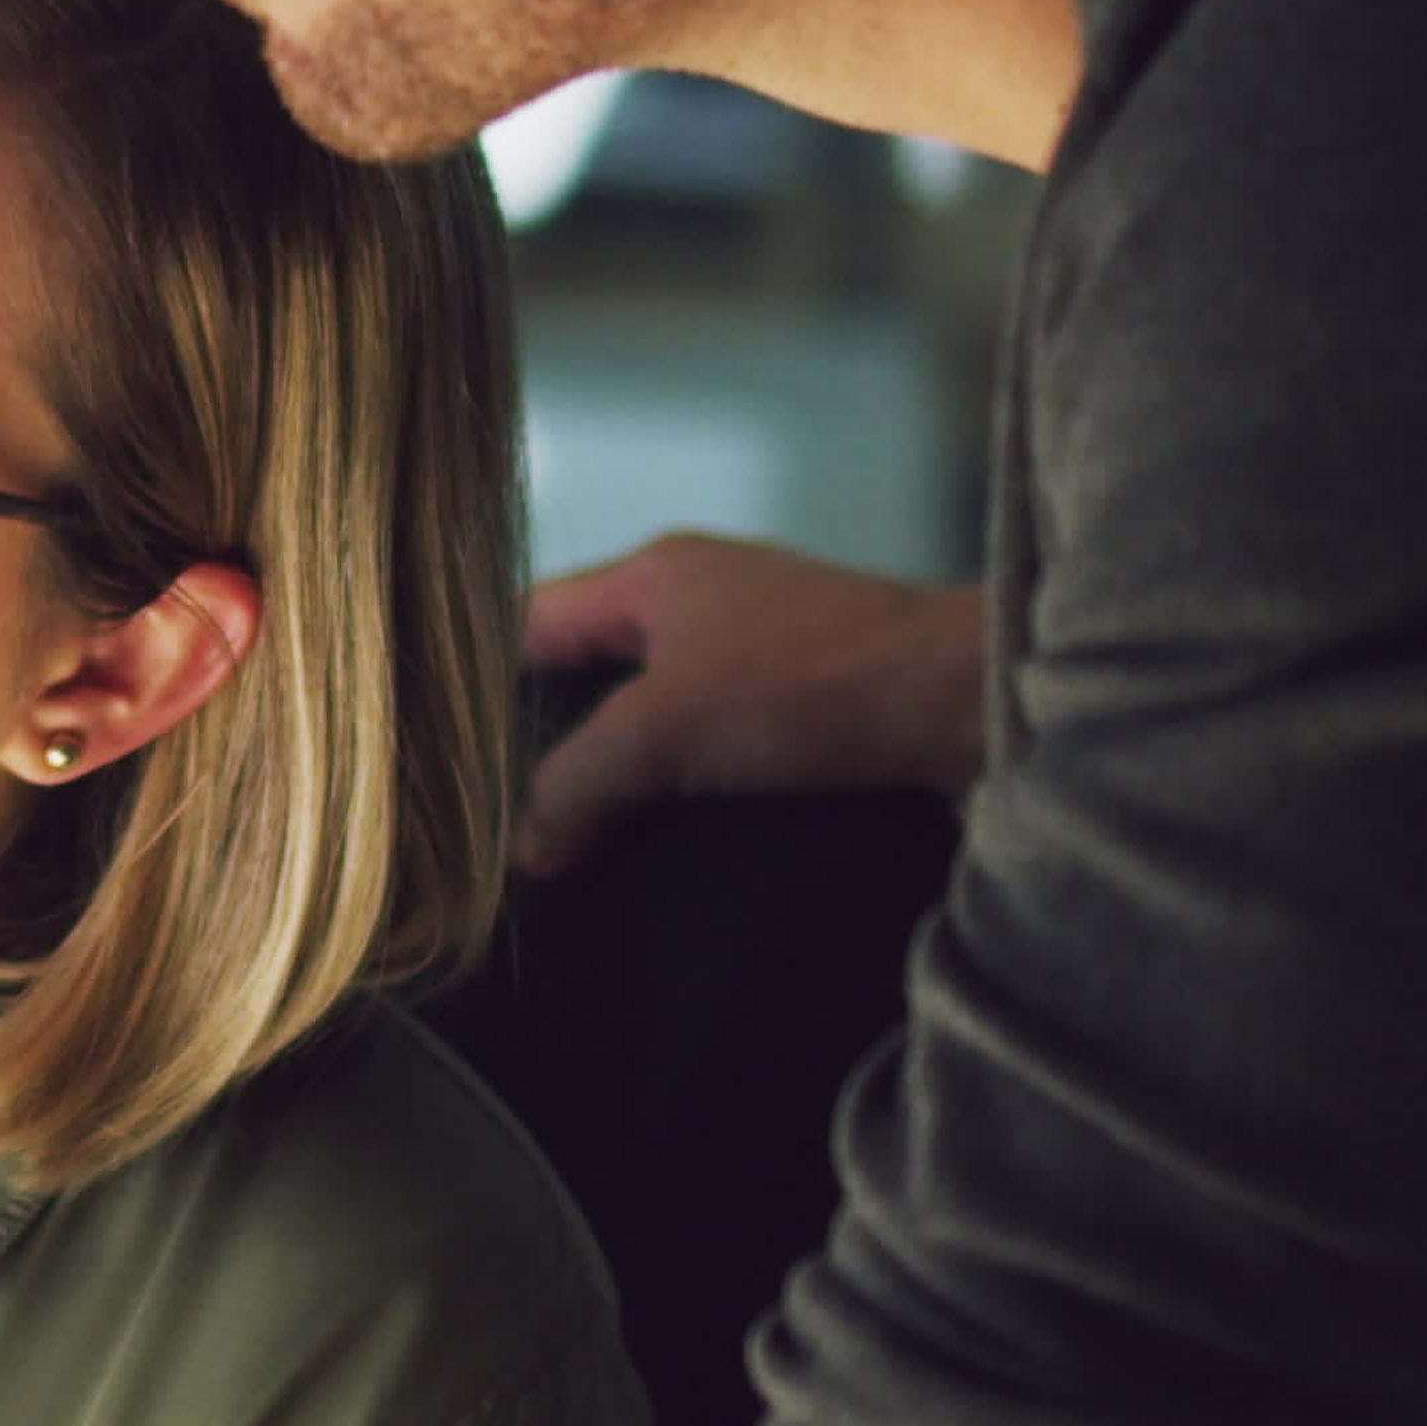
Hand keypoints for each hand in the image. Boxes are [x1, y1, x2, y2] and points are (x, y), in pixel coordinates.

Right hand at [520, 534, 986, 874]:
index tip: (446, 769)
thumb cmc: (817, 686)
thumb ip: (576, 782)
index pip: (525, 622)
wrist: (981, 706)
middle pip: (586, 678)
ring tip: (580, 850)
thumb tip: (529, 850)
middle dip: (551, 750)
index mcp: (655, 575)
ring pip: (652, 722)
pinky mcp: (809, 709)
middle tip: (506, 826)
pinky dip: (688, 796)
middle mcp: (701, 603)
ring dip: (625, 783)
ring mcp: (759, 654)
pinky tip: (669, 848)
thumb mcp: (666, 730)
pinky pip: (715, 753)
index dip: (475, 688)